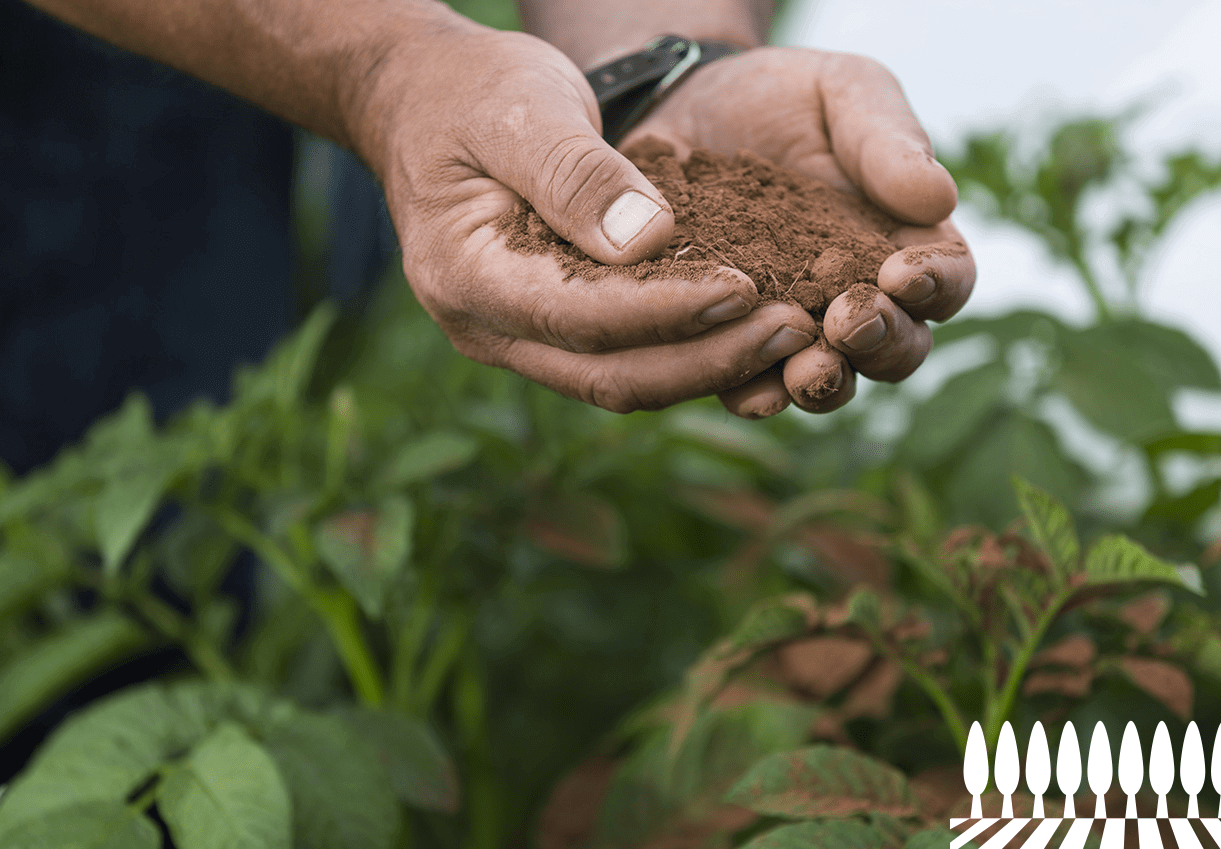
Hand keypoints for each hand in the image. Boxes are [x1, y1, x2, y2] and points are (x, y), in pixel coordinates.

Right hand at [359, 16, 821, 412]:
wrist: (424, 104)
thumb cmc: (470, 94)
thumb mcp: (523, 107)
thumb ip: (577, 174)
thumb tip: (649, 240)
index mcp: (466, 274)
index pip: (581, 315)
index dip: (669, 310)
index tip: (748, 287)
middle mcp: (485, 328)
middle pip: (609, 376)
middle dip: (707, 360)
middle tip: (796, 328)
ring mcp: (514, 341)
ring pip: (622, 383)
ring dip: (708, 367)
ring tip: (791, 333)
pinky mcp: (548, 334)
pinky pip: (623, 362)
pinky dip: (687, 352)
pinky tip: (749, 328)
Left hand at [625, 46, 976, 417]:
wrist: (684, 107)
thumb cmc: (782, 99)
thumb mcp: (843, 93)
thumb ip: (888, 140)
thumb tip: (939, 197)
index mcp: (906, 242)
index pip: (948, 281)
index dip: (936, 285)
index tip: (902, 272)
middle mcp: (859, 299)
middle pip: (898, 349)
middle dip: (881, 343)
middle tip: (849, 320)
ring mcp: (797, 330)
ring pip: (830, 382)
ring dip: (824, 384)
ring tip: (804, 370)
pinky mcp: (731, 343)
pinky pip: (749, 386)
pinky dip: (752, 393)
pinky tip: (745, 386)